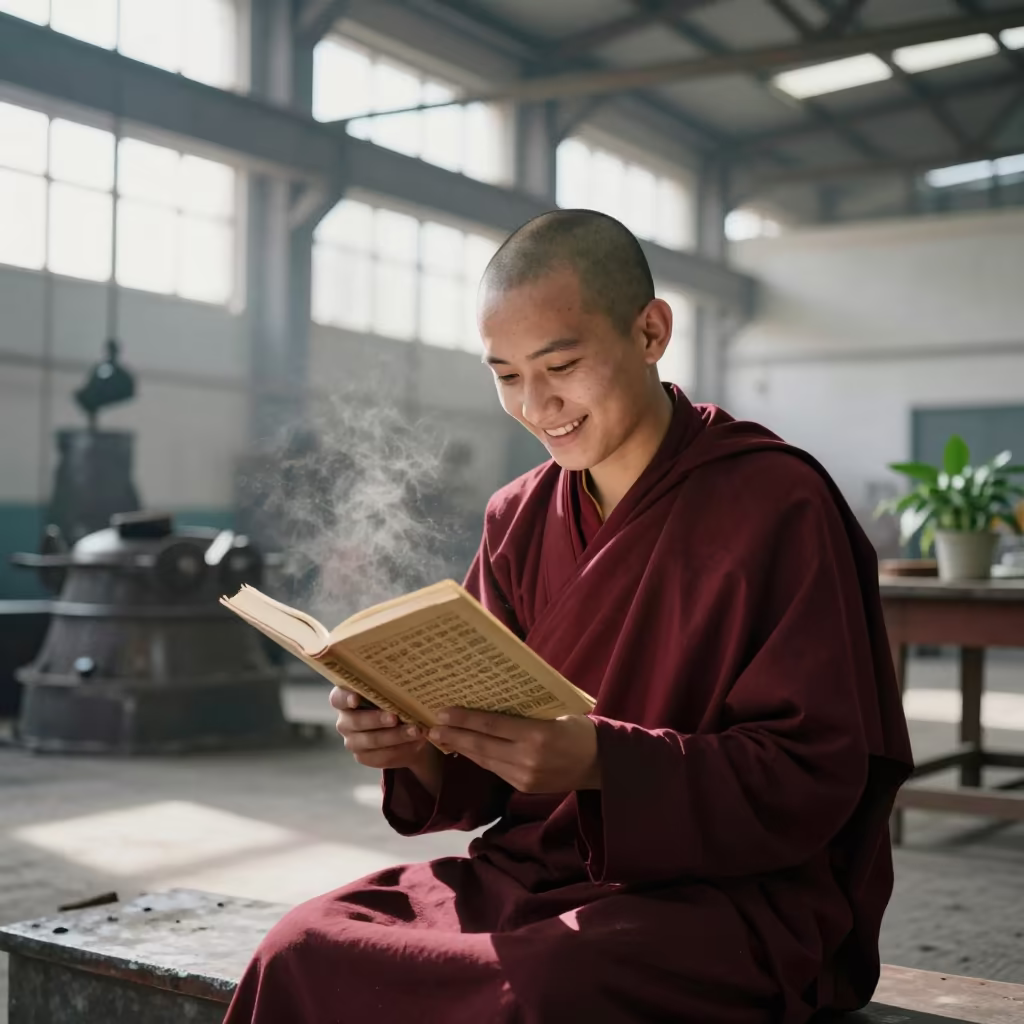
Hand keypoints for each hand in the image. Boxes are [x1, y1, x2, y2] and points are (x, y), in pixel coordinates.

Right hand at [329, 688, 440, 784]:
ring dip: (396, 736)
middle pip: (356, 721)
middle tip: (395, 717)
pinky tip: (416, 742)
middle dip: (377, 719)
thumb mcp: (392, 694)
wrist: (402, 730)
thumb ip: (393, 690)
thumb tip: (411, 688)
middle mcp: (345, 721)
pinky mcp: (364, 757)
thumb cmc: (393, 703)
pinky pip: (382, 756)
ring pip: (372, 740)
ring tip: (416, 730)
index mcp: (345, 700)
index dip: (345, 698)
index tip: (356, 699)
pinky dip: (402, 749)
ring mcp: (352, 741)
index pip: (338, 698)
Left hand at [428, 709, 599, 793]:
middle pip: (481, 746)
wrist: (601, 764)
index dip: (464, 719)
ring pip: (484, 760)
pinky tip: (465, 750)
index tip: (442, 712)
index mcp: (537, 734)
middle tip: (431, 726)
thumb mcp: (556, 712)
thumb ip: (526, 712)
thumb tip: (490, 700)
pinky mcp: (524, 786)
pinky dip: (478, 758)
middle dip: (454, 735)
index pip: (491, 725)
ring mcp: (524, 776)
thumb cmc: (579, 729)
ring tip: (441, 737)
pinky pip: (495, 769)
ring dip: (461, 749)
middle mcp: (528, 758)